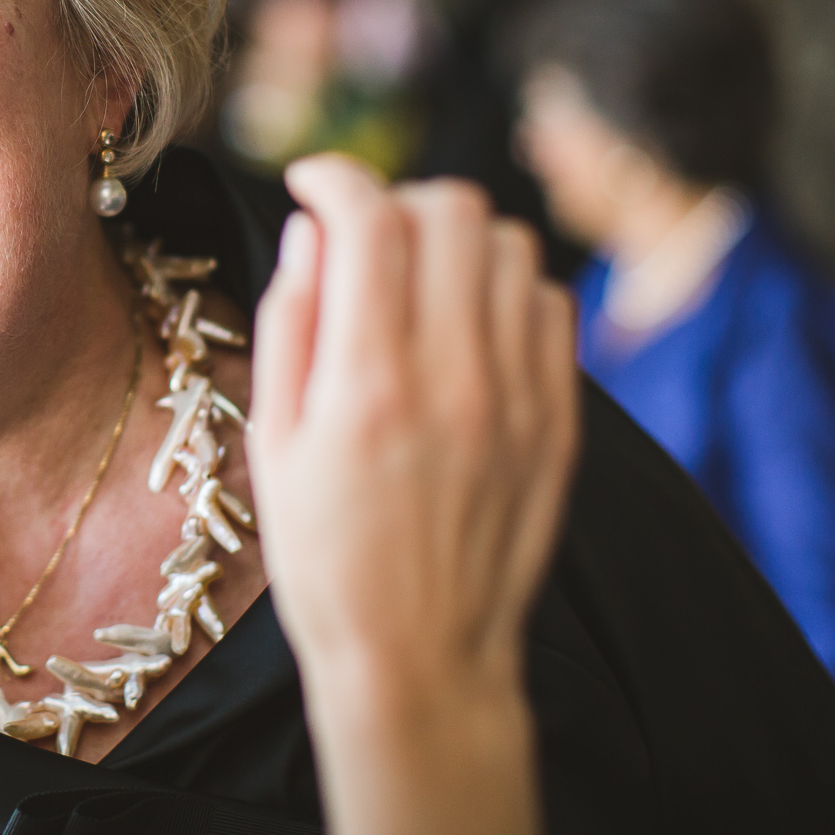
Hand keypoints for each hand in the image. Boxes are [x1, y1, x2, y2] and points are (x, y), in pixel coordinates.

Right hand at [247, 156, 578, 834]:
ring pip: (511, 245)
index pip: (370, 220)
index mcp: (368, 386)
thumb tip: (316, 231)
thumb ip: (292, 324)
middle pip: (453, 210)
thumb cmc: (327, 557)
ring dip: (456, 238)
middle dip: (397, 198)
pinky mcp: (562, 419)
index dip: (335, 177)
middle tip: (365, 236)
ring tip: (418, 277)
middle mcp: (455, 378)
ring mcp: (521, 397)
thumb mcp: (273, 443)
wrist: (422, 656)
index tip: (312, 183)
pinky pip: (551, 303)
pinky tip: (467, 322)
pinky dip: (506, 288)